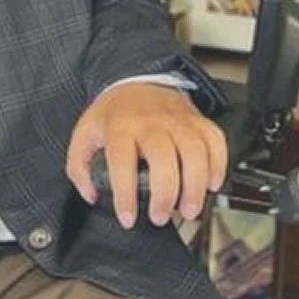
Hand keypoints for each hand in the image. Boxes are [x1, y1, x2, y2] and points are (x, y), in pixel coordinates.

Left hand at [66, 83, 226, 230]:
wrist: (138, 80)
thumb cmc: (115, 114)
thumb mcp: (86, 134)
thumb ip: (79, 167)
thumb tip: (91, 194)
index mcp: (121, 126)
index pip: (122, 162)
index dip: (125, 194)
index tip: (128, 218)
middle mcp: (152, 122)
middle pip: (164, 158)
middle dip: (165, 194)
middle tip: (160, 217)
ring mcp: (179, 120)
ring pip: (195, 152)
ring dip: (195, 186)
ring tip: (189, 210)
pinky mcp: (199, 121)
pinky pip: (216, 142)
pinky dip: (219, 165)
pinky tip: (211, 184)